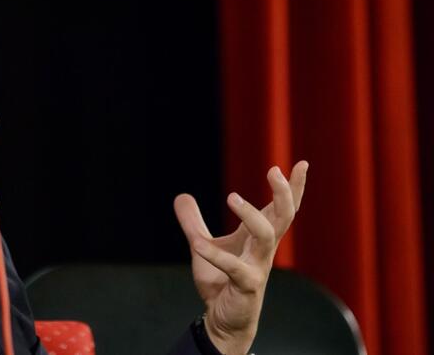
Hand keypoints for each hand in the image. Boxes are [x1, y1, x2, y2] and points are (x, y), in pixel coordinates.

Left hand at [174, 161, 308, 353]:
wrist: (223, 319)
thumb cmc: (221, 282)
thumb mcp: (202, 245)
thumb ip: (193, 222)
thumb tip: (181, 196)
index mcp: (259, 237)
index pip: (281, 208)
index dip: (293, 187)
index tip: (302, 163)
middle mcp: (263, 249)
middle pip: (283, 216)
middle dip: (284, 193)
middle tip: (274, 170)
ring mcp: (257, 266)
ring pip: (266, 235)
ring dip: (251, 214)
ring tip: (231, 197)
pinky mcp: (246, 285)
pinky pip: (234, 267)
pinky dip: (214, 255)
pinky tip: (198, 245)